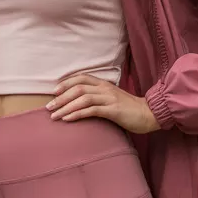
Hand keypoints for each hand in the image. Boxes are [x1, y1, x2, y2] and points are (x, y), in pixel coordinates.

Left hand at [46, 73, 160, 133]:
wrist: (149, 114)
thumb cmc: (129, 109)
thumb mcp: (112, 100)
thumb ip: (98, 98)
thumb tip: (81, 104)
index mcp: (104, 84)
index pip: (81, 78)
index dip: (66, 83)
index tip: (54, 92)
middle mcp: (105, 88)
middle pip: (78, 88)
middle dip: (60, 97)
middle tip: (48, 107)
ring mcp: (109, 98)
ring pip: (82, 99)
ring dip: (65, 107)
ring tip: (54, 115)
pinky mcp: (112, 110)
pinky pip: (91, 110)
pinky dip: (77, 114)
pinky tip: (67, 119)